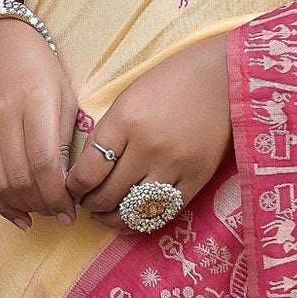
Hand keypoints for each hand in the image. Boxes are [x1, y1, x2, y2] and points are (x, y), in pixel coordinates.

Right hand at [0, 19, 75, 227]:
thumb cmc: (37, 68)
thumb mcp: (64, 96)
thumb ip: (65, 139)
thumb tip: (68, 185)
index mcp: (35, 102)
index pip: (44, 163)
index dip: (57, 195)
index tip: (71, 211)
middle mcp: (3, 116)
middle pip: (21, 178)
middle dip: (43, 205)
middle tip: (60, 214)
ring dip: (23, 206)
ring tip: (42, 212)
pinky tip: (18, 213)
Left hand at [66, 33, 233, 225]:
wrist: (223, 77)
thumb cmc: (170, 83)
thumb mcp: (128, 98)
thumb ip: (107, 134)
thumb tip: (86, 172)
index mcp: (125, 121)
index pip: (88, 171)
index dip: (74, 188)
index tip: (73, 189)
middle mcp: (147, 146)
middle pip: (108, 195)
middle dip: (91, 206)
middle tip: (87, 205)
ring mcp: (174, 165)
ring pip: (134, 210)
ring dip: (114, 219)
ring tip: (106, 215)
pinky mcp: (198, 178)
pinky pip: (165, 212)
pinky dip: (145, 220)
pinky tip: (134, 217)